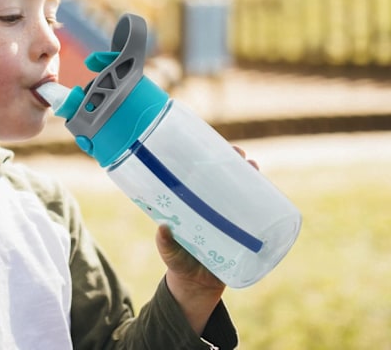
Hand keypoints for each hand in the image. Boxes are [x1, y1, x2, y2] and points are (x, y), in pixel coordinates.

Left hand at [155, 144, 257, 334]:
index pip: (201, 173)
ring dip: (251, 177)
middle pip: (225, 177)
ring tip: (254, 167)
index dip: (209, 158)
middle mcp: (211, 205)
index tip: (215, 146)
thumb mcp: (169, 251)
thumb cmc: (178, 262)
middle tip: (240, 155)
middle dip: (234, 162)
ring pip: (242, 191)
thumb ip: (165, 243)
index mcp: (192, 202)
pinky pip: (255, 213)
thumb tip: (162, 227)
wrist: (196, 287)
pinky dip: (264, 202)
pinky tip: (269, 194)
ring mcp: (228, 217)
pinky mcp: (242, 232)